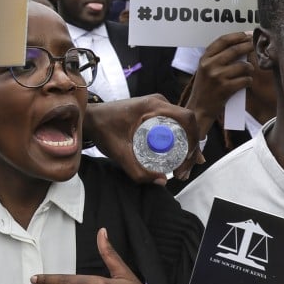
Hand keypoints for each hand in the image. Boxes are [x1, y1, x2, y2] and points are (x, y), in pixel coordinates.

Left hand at [85, 94, 203, 183]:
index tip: (186, 161)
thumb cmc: (102, 130)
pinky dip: (180, 142)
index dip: (193, 140)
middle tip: (182, 173)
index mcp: (154, 105)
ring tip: (181, 171)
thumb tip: (162, 180)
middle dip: (191, 150)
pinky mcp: (155, 113)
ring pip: (183, 127)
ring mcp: (158, 106)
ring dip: (187, 148)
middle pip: (188, 125)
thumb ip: (137, 170)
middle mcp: (159, 102)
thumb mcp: (119, 152)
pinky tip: (183, 160)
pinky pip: (175, 126)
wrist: (90, 119)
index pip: (187, 119)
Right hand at [185, 32, 253, 135]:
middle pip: (235, 50)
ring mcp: (217, 77)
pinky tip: (246, 82)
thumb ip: (218, 57)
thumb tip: (241, 45)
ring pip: (243, 66)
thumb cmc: (206, 87)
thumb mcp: (205, 69)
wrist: (199, 108)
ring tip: (249, 70)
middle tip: (255, 46)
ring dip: (250, 68)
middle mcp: (210, 65)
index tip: (247, 35)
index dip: (238, 36)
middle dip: (248, 46)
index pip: (223, 40)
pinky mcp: (225, 88)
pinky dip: (248, 80)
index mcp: (205, 58)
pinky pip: (245, 80)